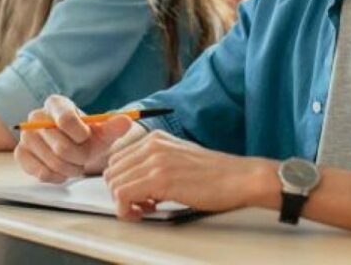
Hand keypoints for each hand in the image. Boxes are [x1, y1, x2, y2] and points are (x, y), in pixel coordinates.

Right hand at [14, 95, 143, 182]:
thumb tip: (127, 120)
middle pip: (61, 146)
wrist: (74, 148)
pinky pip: (41, 172)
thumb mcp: (103, 130)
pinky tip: (62, 170)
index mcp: (56, 103)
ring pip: (52, 161)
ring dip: (70, 168)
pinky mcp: (21, 154)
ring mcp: (26, 136)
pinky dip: (57, 176)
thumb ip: (115, 125)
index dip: (81, 135)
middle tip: (84, 157)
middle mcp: (36, 116)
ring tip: (75, 163)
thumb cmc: (87, 137)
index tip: (87, 137)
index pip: (66, 119)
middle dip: (79, 157)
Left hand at [104, 130, 278, 219]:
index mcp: (155, 138)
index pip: (117, 159)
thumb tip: (136, 182)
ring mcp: (155, 160)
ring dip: (124, 203)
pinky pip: (123, 196)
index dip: (122, 181)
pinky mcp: (160, 179)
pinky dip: (127, 210)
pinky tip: (146, 212)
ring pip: (114, 184)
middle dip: (120, 192)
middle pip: (111, 172)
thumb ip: (155, 163)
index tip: (137, 194)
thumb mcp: (179, 158)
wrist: (238, 178)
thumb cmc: (214, 174)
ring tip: (146, 208)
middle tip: (141, 204)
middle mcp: (152, 145)